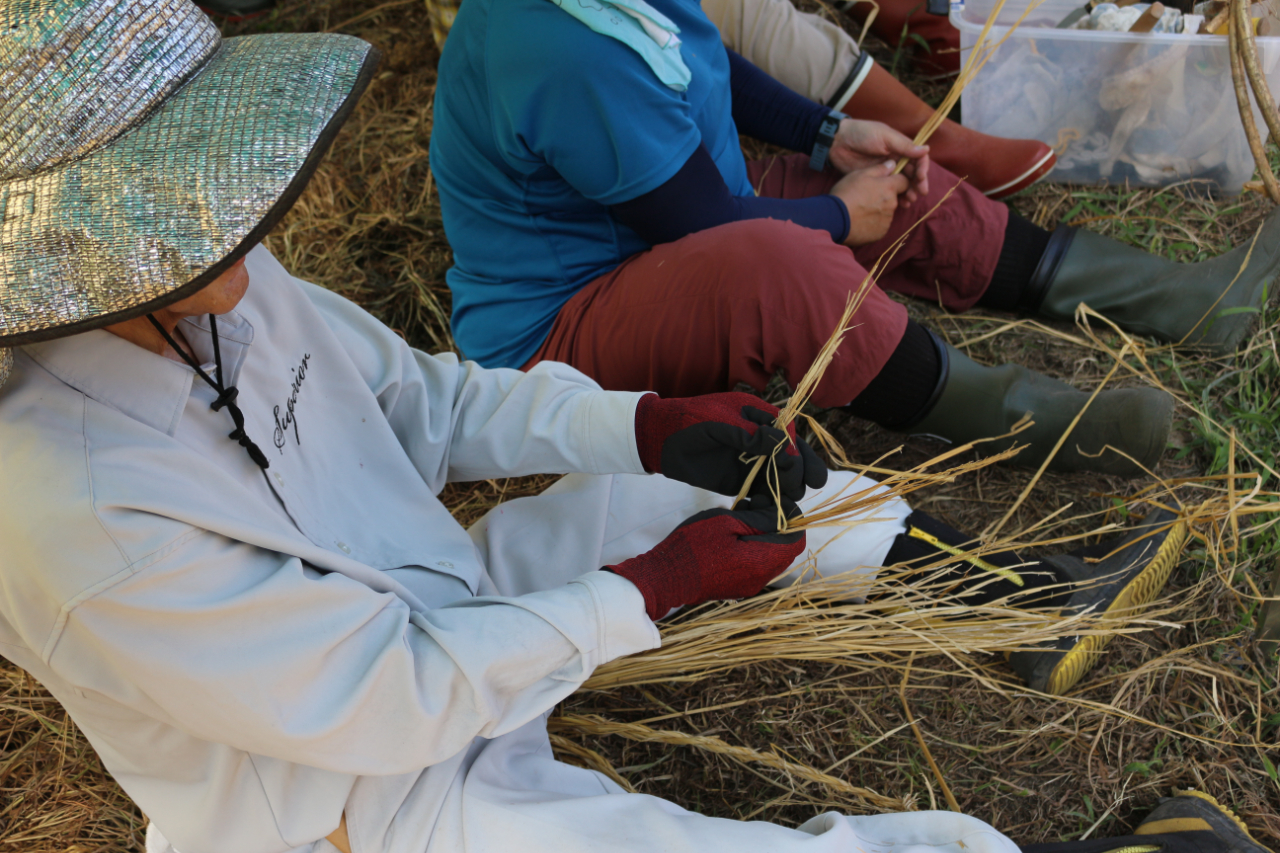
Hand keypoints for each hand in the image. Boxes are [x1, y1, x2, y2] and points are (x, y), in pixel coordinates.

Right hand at [606, 496, 805, 620]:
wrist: (665, 577)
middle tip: (756, 504)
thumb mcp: (727, 522)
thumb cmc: (694, 545)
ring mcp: (749, 585)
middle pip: (785, 549)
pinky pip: (756, 565)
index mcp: (761, 561)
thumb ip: (760, 519)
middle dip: (777, 525)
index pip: (796, 540)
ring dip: (764, 535)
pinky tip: (733, 534)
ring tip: (742, 516)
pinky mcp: (738, 587)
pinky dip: (753, 547)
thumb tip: (782, 514)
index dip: (792, 519)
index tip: (776, 502)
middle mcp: (761, 578)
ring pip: (771, 556)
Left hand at [635, 392, 827, 501]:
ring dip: (788, 488)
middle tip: (797, 489)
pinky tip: (774, 509)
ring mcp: (753, 461)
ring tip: (788, 501)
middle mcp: (761, 439)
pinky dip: (771, 499)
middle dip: (797, 472)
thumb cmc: (689, 421)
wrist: (660, 440)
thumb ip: (749, 435)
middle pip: (792, 457)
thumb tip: (783, 443)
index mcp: (759, 416)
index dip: (797, 451)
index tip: (793, 466)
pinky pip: (764, 491)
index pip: (789, 434)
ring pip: (782, 476)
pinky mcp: (742, 480)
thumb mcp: (719, 422)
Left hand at [829, 118, 930, 199]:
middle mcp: (896, 159)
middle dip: (917, 184)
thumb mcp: (884, 136)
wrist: (838, 142)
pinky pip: (888, 190)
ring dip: (908, 192)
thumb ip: (904, 145)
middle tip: (918, 194)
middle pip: (912, 174)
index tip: (920, 178)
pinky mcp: (875, 180)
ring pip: (902, 183)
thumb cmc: (862, 133)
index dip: (922, 169)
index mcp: (900, 147)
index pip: (918, 159)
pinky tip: (899, 204)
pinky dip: (895, 196)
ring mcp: (886, 171)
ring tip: (909, 201)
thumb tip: (926, 149)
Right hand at [829, 161, 909, 245]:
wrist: (834, 219)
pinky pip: (881, 225)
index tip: (885, 182)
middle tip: (866, 197)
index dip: (896, 181)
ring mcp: (887, 220)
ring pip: (887, 212)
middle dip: (884, 196)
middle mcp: (892, 204)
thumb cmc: (846, 193)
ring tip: (861, 210)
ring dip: (878, 210)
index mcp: (889, 188)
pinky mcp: (881, 233)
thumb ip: (879, 169)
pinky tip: (861, 220)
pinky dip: (874, 223)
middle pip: (894, 198)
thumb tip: (893, 164)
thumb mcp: (860, 174)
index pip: (904, 181)